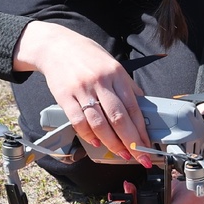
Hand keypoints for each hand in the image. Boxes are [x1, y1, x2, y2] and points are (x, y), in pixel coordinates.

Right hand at [15, 22, 151, 166]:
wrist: (56, 46)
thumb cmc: (87, 56)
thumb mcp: (113, 65)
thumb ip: (127, 85)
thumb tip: (142, 107)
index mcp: (116, 73)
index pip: (133, 106)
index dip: (141, 129)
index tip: (148, 144)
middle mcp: (100, 82)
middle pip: (119, 118)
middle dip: (131, 142)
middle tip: (140, 157)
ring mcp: (82, 90)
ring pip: (100, 123)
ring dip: (112, 143)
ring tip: (122, 154)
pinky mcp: (65, 97)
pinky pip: (79, 121)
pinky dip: (89, 135)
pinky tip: (97, 143)